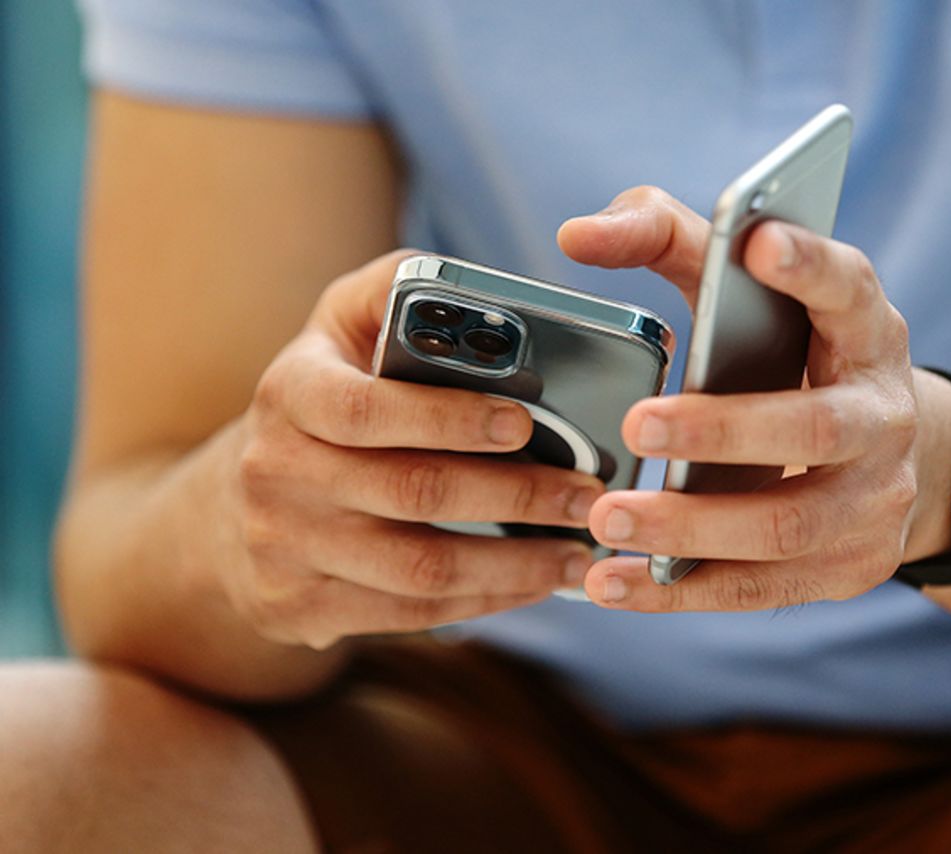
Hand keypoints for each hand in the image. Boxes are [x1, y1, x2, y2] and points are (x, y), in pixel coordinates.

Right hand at [220, 251, 600, 648]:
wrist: (232, 508)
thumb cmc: (319, 400)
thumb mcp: (339, 326)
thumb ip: (398, 289)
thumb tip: (482, 288)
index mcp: (290, 392)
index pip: (368, 409)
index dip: (450, 418)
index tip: (525, 422)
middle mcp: (276, 473)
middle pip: (412, 493)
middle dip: (517, 496)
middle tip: (588, 495)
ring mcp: (283, 550)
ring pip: (420, 568)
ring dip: (514, 565)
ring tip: (579, 553)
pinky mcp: (299, 610)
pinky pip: (410, 615)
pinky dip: (484, 602)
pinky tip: (533, 585)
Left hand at [558, 188, 950, 610]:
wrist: (884, 455)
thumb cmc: (790, 355)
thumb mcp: (750, 290)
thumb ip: (667, 238)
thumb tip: (578, 236)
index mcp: (865, 328)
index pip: (846, 288)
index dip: (808, 266)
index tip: (758, 243)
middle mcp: (883, 413)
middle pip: (813, 426)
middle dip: (723, 431)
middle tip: (637, 424)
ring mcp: (876, 500)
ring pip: (785, 525)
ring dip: (689, 528)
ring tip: (607, 518)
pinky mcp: (851, 566)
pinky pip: (760, 588)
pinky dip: (680, 591)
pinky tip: (614, 581)